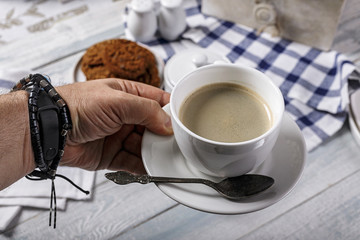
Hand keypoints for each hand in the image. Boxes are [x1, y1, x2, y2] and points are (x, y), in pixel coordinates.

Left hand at [57, 78, 171, 173]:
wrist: (49, 129)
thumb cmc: (76, 105)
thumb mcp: (117, 100)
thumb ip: (146, 110)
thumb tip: (168, 123)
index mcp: (127, 95)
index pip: (157, 101)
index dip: (171, 110)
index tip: (185, 121)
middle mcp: (124, 115)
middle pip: (153, 126)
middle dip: (165, 136)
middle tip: (178, 144)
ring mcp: (118, 135)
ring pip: (145, 146)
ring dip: (156, 153)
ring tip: (168, 160)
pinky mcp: (111, 154)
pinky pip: (132, 162)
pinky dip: (143, 167)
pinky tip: (153, 169)